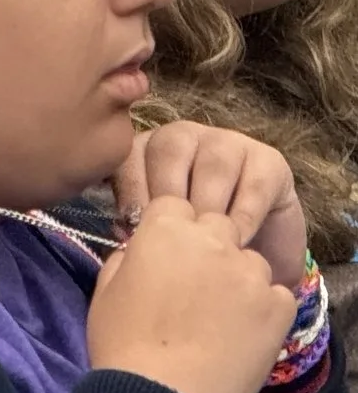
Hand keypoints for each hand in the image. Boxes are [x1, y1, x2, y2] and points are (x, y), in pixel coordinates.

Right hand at [88, 194, 296, 392]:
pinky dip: (263, 308)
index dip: (170, 229)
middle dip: (207, 246)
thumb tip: (141, 251)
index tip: (165, 254)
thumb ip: (126, 256)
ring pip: (250, 260)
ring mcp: (249, 273)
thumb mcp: (104, 289)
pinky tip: (242, 332)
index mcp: (164, 229)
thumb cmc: (121, 343)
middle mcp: (212, 240)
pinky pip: (277, 294)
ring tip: (221, 314)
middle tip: (193, 285)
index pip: (175, 206)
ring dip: (237, 277)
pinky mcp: (278, 307)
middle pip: (217, 226)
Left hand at [114, 122, 307, 288]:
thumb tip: (122, 236)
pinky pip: (253, 185)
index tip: (133, 224)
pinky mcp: (270, 162)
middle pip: (168, 152)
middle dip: (169, 197)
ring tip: (207, 242)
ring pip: (212, 165)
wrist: (258, 255)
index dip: (130, 189)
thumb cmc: (199, 244)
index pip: (130, 155)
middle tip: (174, 236)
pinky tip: (238, 240)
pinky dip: (243, 215)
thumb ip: (140, 227)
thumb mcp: (164, 234)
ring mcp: (229, 143)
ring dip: (207, 205)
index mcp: (148, 149)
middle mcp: (185, 137)